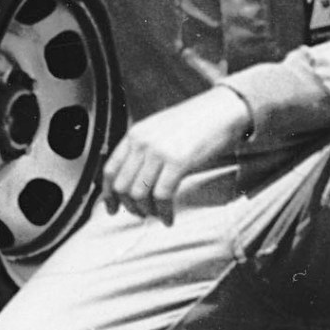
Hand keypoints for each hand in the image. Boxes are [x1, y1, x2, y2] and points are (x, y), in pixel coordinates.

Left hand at [100, 86, 249, 221]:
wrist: (222, 110)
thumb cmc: (195, 123)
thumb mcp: (159, 131)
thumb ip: (143, 150)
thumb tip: (134, 180)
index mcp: (135, 134)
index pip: (110, 169)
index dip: (108, 194)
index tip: (112, 209)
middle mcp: (142, 142)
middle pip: (122, 185)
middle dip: (129, 206)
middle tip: (141, 215)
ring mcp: (159, 151)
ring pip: (139, 193)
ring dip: (147, 211)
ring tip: (157, 216)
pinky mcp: (178, 162)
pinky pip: (162, 196)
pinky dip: (164, 212)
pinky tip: (169, 219)